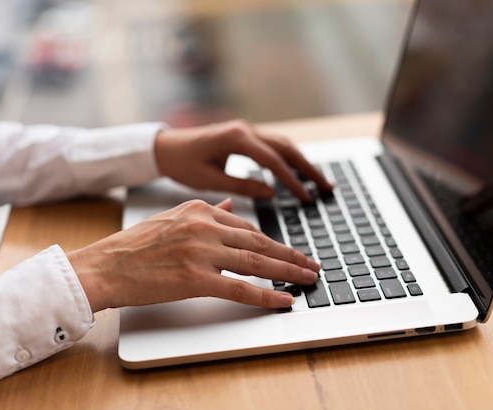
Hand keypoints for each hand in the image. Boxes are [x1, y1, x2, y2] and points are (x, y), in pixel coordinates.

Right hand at [67, 198, 319, 312]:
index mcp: (200, 209)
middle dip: (290, 255)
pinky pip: (240, 288)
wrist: (104, 266)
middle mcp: (205, 226)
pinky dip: (266, 295)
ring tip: (307, 279)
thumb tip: (230, 203)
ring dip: (287, 273)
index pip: (248, 227)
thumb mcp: (173, 216)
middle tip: (311, 264)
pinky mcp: (195, 278)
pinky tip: (284, 300)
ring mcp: (201, 252)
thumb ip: (206, 210)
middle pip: (260, 243)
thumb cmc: (135, 246)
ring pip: (256, 263)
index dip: (273, 242)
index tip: (290, 251)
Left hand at [153, 119, 332, 200]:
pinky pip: (275, 146)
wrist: (165, 146)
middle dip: (309, 168)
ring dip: (303, 162)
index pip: (273, 161)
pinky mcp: (246, 136)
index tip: (306, 197)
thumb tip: (271, 193)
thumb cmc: (182, 163)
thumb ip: (241, 185)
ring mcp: (247, 131)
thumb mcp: (208, 180)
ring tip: (320, 182)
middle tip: (327, 187)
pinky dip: (290, 159)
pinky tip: (300, 172)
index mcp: (236, 139)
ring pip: (284, 145)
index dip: (292, 180)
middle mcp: (246, 130)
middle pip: (287, 148)